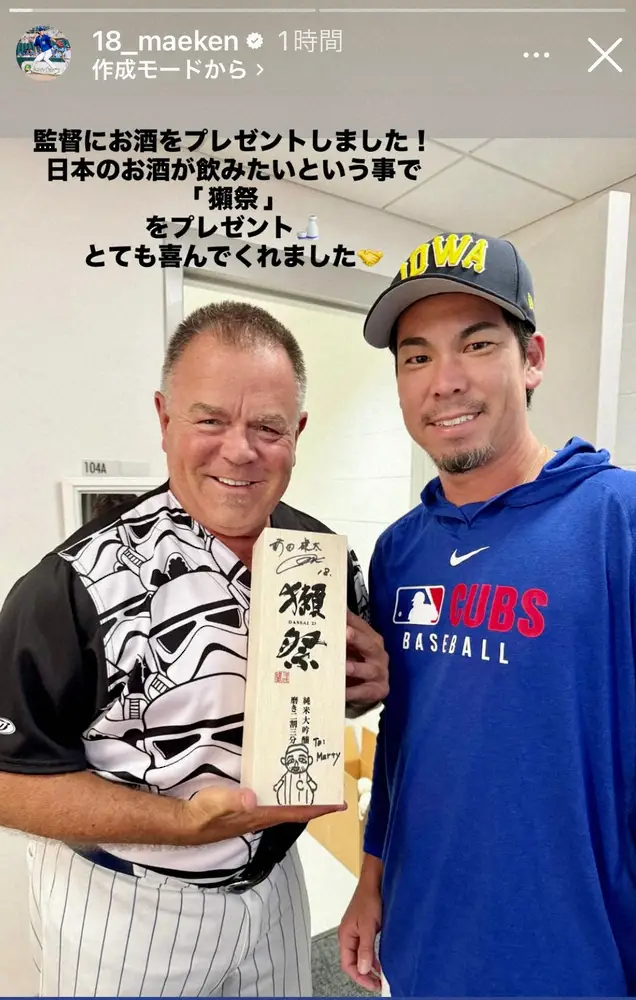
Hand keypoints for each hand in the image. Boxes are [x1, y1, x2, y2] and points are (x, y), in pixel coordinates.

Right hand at [181, 786, 345, 844]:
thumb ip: (234, 800)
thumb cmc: (203, 813)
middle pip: (296, 810)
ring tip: (315, 784)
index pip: (296, 812)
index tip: (339, 803)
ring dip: (301, 798)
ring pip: (285, 807)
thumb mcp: (217, 802)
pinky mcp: (246, 809)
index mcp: (261, 815)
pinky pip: (273, 802)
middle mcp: (262, 816)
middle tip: (333, 788)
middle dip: (316, 802)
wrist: (186, 824)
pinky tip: (284, 785)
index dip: (319, 808)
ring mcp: (254, 814)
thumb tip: (253, 797)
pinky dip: (284, 795)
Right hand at [339, 879, 382, 990]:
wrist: (374, 882)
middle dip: (364, 974)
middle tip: (378, 983)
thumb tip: (363, 970)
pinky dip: (372, 957)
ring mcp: (356, 932)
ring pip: (360, 956)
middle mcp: (348, 936)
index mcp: (345, 936)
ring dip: (369, 967)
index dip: (360, 977)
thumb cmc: (369, 900)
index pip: (348, 964)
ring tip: (380, 976)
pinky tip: (380, 962)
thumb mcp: (368, 926)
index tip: (373, 984)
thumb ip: (365, 949)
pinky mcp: (364, 929)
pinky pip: (365, 948)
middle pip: (352, 962)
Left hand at [345, 611, 388, 706]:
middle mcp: (379, 654)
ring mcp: (380, 673)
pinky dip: (353, 692)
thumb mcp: (350, 648)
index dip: (351, 621)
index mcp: (372, 640)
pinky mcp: (378, 690)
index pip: (362, 627)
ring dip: (355, 667)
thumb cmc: (356, 664)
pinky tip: (341, 692)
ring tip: (343, 666)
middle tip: (346, 633)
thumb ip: (342, 634)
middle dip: (357, 639)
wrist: (367, 691)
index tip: (338, 614)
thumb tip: (326, 614)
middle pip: (369, 645)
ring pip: (368, 669)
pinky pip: (364, 691)